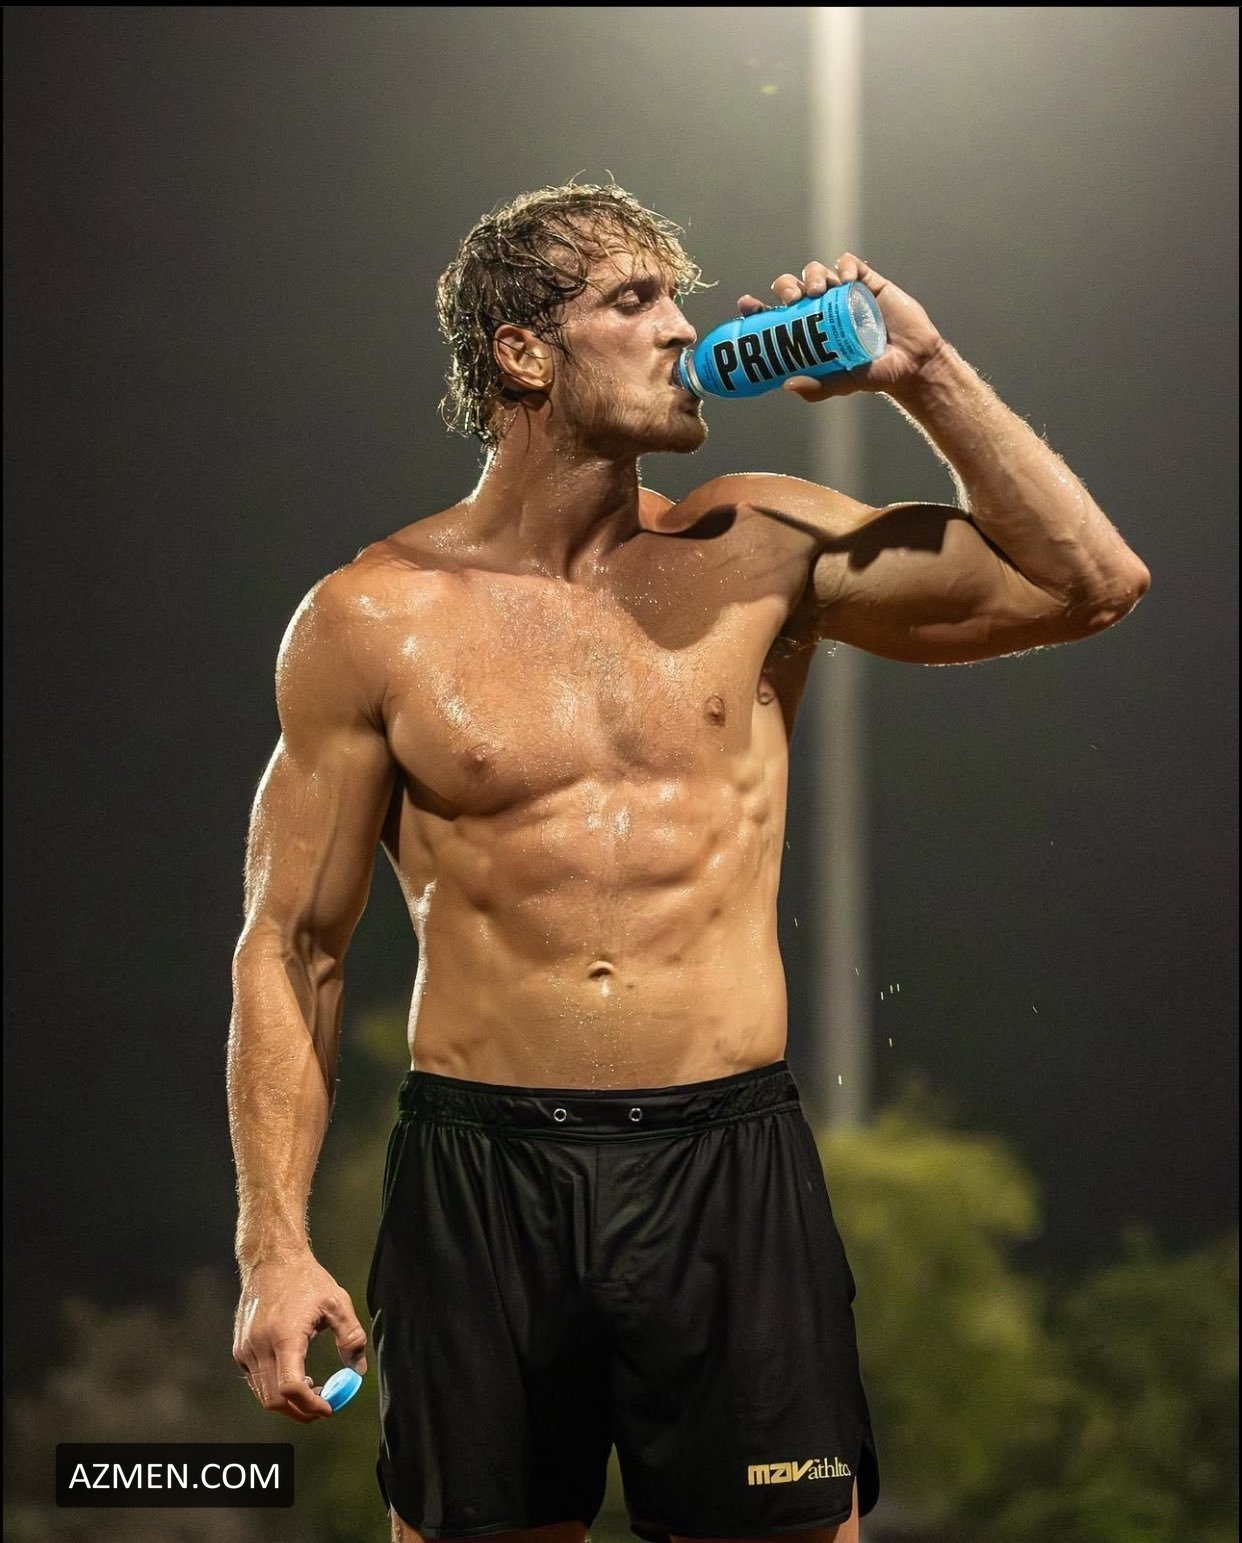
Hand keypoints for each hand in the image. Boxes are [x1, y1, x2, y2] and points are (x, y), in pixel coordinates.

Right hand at [233, 1252, 367, 1422]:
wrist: (271, 1260)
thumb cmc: (305, 1279)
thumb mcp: (337, 1302)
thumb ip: (350, 1336)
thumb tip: (357, 1369)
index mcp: (284, 1335)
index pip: (290, 1387)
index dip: (310, 1405)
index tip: (328, 1408)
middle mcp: (259, 1346)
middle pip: (274, 1399)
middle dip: (300, 1411)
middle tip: (323, 1405)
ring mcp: (246, 1349)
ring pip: (262, 1394)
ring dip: (287, 1402)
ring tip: (313, 1389)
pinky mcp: (240, 1349)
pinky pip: (255, 1381)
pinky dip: (274, 1388)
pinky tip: (295, 1375)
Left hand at [737, 255, 944, 400]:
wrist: (912, 363)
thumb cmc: (873, 374)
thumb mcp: (843, 383)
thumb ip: (818, 387)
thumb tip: (787, 384)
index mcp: (808, 331)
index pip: (775, 315)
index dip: (758, 308)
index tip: (746, 305)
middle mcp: (821, 309)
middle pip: (792, 288)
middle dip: (785, 287)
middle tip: (791, 299)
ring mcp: (842, 294)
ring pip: (816, 272)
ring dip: (812, 275)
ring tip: (820, 290)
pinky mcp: (866, 282)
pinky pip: (849, 264)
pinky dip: (844, 266)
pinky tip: (847, 278)